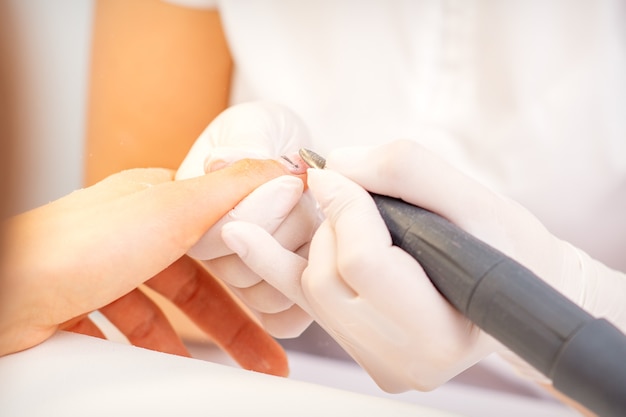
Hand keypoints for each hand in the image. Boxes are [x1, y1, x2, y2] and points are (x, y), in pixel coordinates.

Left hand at [0, 159, 302, 375]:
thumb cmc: (80, 244)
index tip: (276, 294)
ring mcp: (100, 269)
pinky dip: (145, 350)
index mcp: (154, 200)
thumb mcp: (174, 207)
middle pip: (193, 282)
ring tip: (218, 373)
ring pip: (158, 311)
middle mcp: (127, 231)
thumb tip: (280, 166)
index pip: (216, 233)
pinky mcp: (75, 304)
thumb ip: (231, 188)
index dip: (250, 266)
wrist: (4, 291)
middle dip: (232, 321)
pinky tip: (159, 367)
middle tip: (263, 354)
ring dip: (189, 343)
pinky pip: (120, 331)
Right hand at [176, 101, 319, 337]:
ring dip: (302, 258)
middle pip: (238, 271)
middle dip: (287, 230)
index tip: (291, 181)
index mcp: (188, 207)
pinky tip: (322, 268)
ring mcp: (236, 273)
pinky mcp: (267, 289)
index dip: (257, 212)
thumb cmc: (266, 134)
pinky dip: (306, 301)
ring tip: (315, 221)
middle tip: (307, 195)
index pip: (209, 231)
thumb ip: (243, 141)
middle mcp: (205, 247)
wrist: (290, 151)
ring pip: (263, 296)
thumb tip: (224, 163)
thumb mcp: (253, 124)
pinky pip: (279, 318)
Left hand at [221, 139, 625, 389]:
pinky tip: (243, 238)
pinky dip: (276, 267)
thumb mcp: (474, 198)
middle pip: (327, 278)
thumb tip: (334, 165)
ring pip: (312, 289)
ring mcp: (378, 362)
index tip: (333, 174)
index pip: (363, 263)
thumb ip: (405, 170)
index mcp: (440, 332)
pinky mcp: (361, 352)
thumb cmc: (508, 247)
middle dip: (331, 224)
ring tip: (332, 209)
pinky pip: (305, 305)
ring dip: (315, 239)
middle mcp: (403, 361)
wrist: (519, 290)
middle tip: (350, 195)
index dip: (344, 208)